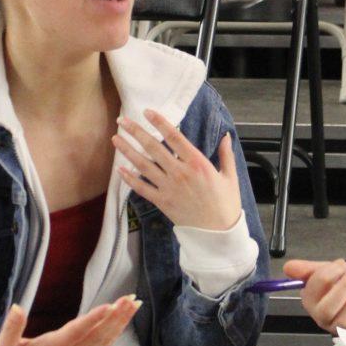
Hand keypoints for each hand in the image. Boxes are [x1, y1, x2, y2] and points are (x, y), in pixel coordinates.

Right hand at [0, 295, 140, 345]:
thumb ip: (10, 329)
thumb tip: (17, 307)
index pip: (75, 333)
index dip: (92, 320)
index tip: (108, 307)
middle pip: (97, 335)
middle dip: (115, 316)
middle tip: (130, 298)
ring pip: (103, 340)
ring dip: (120, 322)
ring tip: (134, 303)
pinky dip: (116, 332)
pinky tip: (125, 319)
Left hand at [113, 110, 241, 231]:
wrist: (217, 233)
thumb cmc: (226, 205)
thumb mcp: (230, 177)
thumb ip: (226, 155)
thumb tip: (225, 136)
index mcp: (197, 163)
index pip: (174, 137)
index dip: (159, 122)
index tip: (147, 112)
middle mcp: (180, 172)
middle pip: (154, 147)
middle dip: (136, 132)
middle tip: (123, 121)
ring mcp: (169, 188)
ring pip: (144, 165)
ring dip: (128, 151)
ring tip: (115, 139)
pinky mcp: (163, 202)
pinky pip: (142, 188)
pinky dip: (130, 179)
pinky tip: (119, 169)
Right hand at [285, 258, 345, 332]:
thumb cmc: (339, 287)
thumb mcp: (323, 273)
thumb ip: (306, 269)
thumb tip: (288, 267)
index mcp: (311, 302)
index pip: (314, 288)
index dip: (330, 271)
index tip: (343, 264)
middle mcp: (323, 318)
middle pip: (327, 309)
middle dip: (343, 287)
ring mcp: (342, 328)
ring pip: (345, 321)